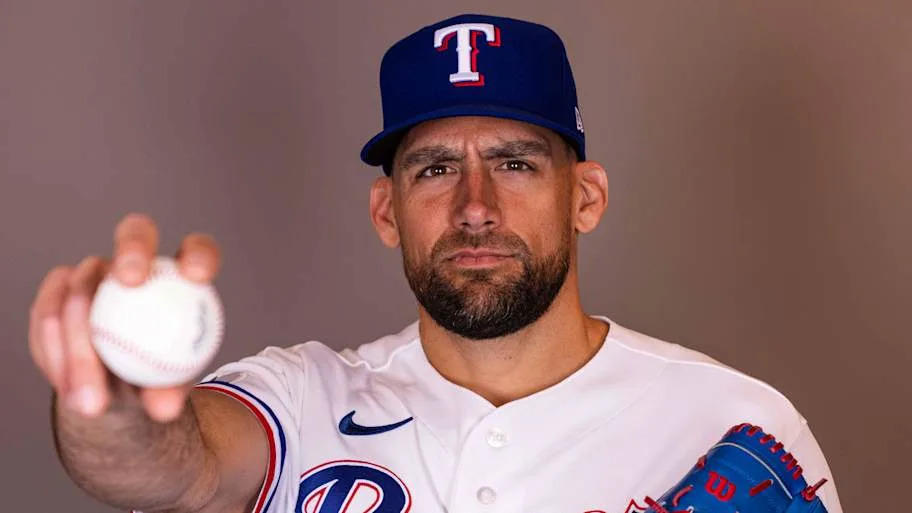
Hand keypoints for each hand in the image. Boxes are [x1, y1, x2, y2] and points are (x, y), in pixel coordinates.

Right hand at [28, 213, 220, 421]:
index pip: (197, 249)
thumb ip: (168, 392)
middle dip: (133, 249)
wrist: (112, 390)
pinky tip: (68, 390)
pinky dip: (56, 352)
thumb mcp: (167, 390)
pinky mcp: (57, 291)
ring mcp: (94, 273)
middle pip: (136, 233)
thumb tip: (164, 407)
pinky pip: (48, 313)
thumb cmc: (154, 380)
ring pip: (82, 285)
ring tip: (93, 392)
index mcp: (180, 274)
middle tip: (132, 281)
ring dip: (82, 335)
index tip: (198, 276)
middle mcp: (135, 262)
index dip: (199, 254)